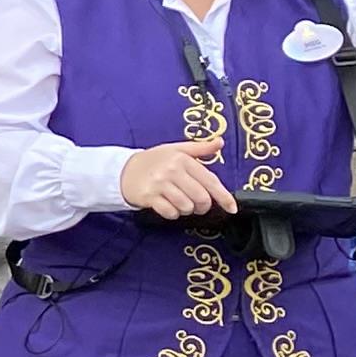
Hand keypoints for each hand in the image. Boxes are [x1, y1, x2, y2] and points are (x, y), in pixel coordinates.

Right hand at [118, 135, 239, 220]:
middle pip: (201, 198)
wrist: (123, 169)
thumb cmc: (154, 160)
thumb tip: (220, 142)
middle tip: (197, 204)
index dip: (224, 197)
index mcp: (182, 159)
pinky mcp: (148, 196)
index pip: (210, 181)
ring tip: (180, 203)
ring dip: (186, 210)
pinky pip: (170, 212)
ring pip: (186, 206)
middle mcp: (171, 170)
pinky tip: (168, 206)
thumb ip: (199, 148)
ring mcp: (159, 184)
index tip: (232, 207)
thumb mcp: (176, 150)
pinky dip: (173, 214)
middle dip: (202, 206)